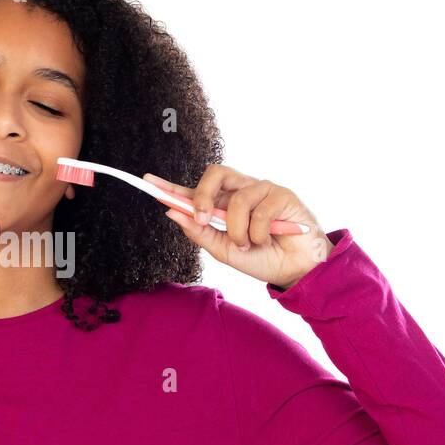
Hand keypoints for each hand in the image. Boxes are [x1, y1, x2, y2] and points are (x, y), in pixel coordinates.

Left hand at [146, 165, 333, 289]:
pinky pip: (259, 210)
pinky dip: (258, 232)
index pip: (194, 191)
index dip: (172, 186)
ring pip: (235, 200)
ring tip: (248, 244)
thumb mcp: (224, 251)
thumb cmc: (262, 259)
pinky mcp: (282, 194)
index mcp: (223, 205)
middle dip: (202, 195)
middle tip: (202, 218)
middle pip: (214, 173)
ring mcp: (261, 190)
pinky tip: (267, 239)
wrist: (296, 271)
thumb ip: (200, 233)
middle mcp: (241, 192)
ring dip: (237, 230)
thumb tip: (172, 213)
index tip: (148, 181)